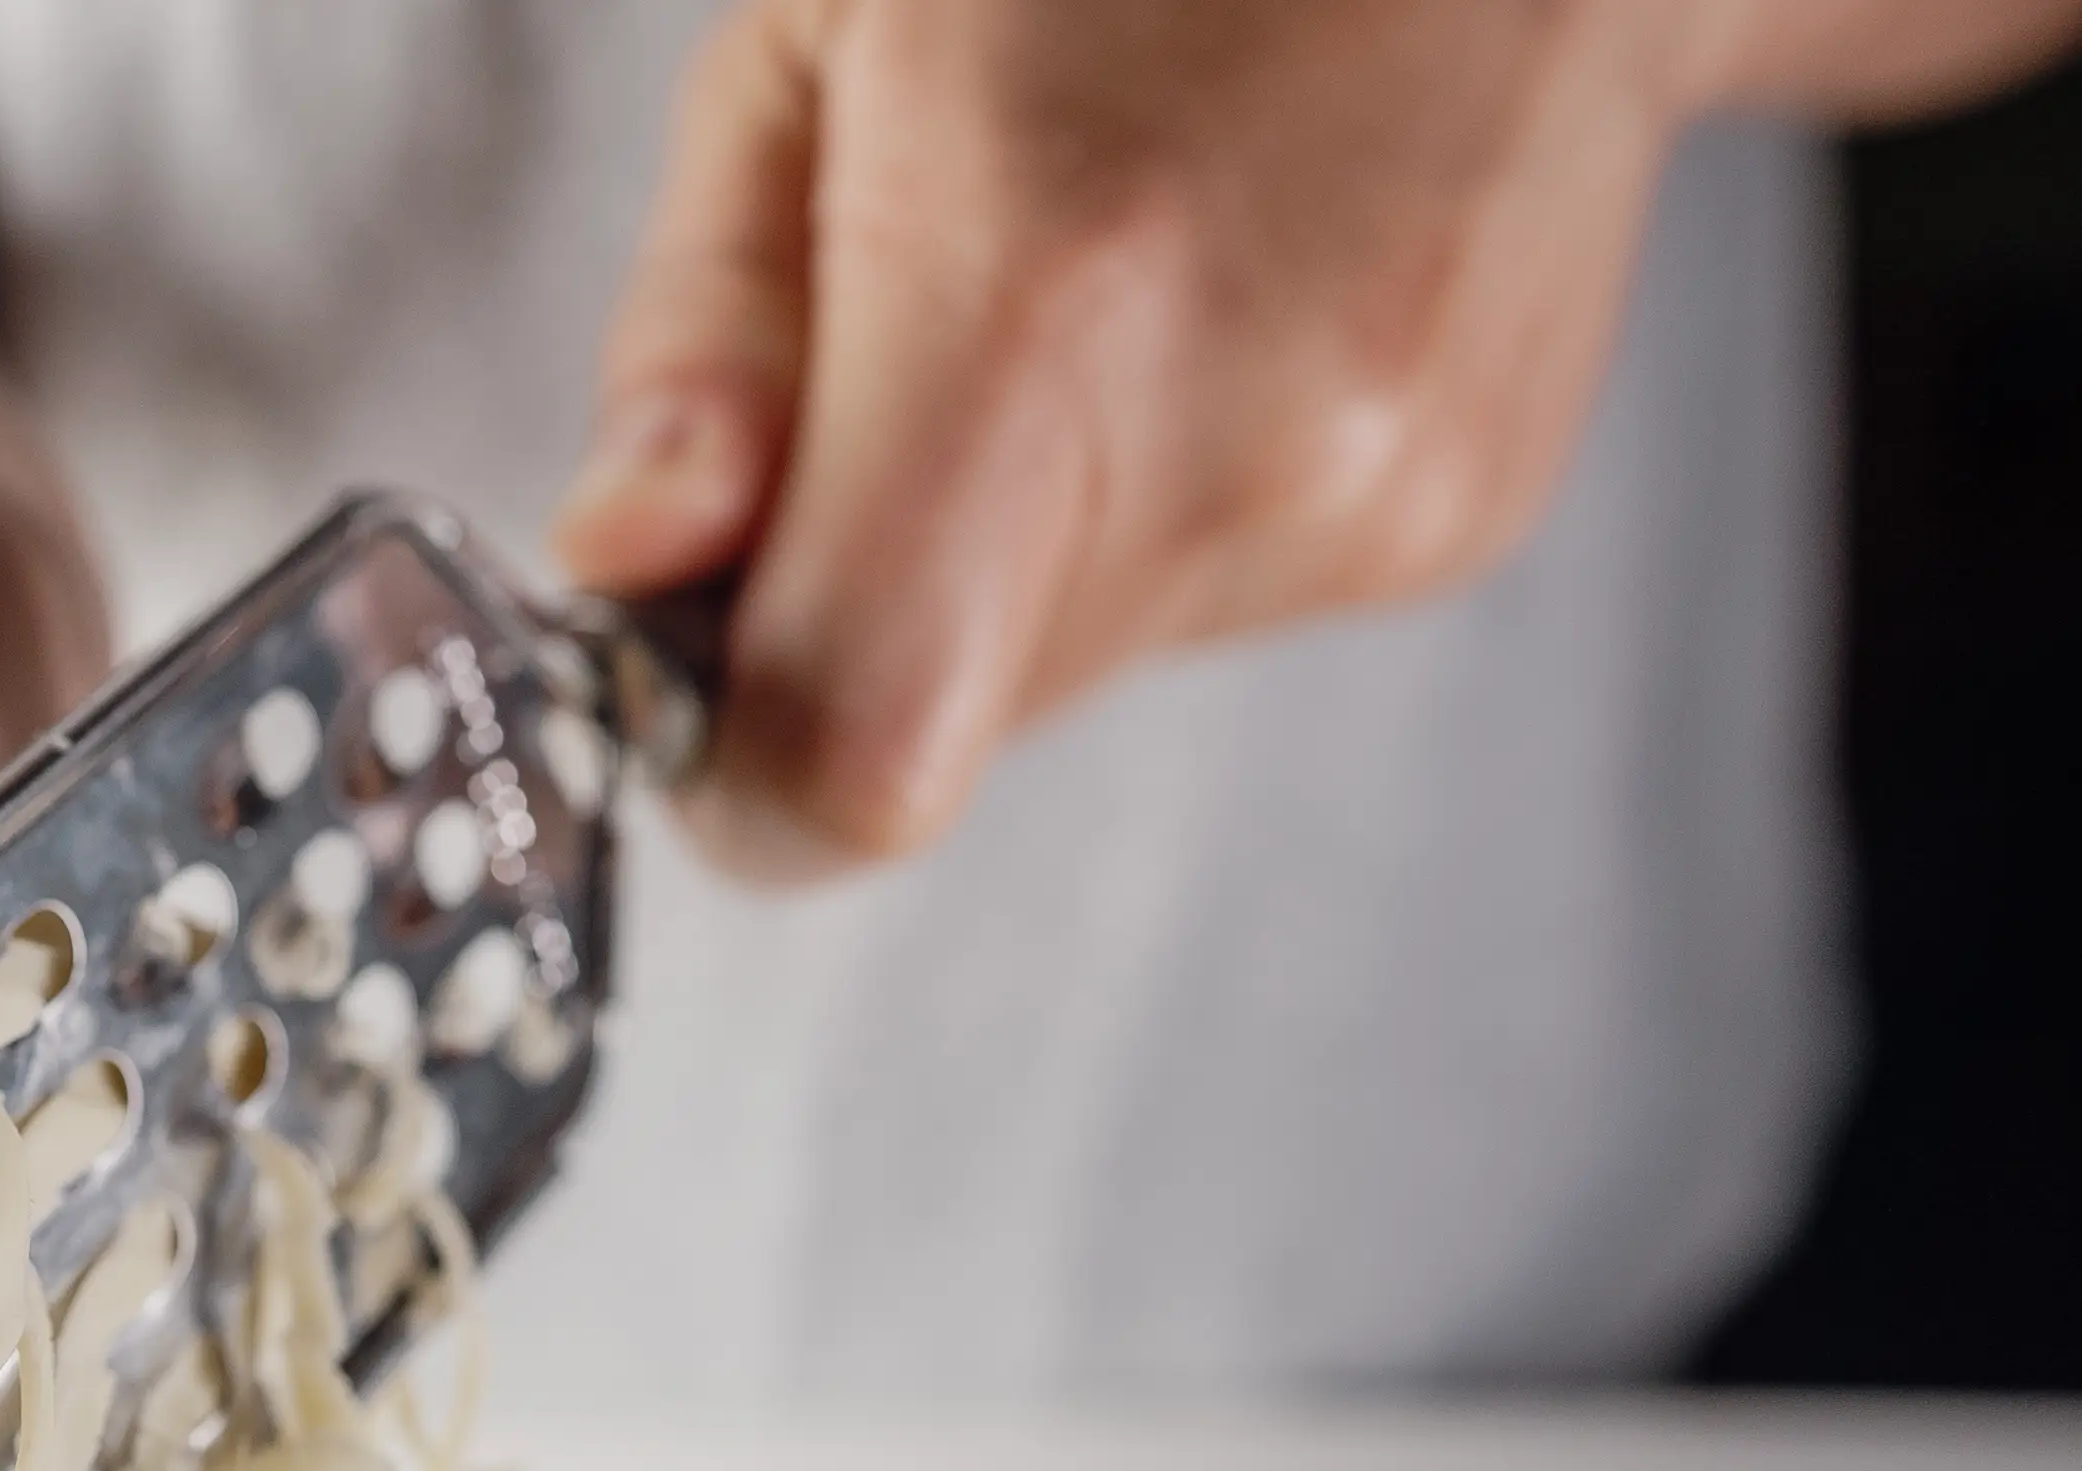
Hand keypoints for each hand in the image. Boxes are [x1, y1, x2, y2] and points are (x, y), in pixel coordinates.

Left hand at [551, 0, 1734, 874]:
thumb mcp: (828, 38)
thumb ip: (705, 335)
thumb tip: (632, 561)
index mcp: (1052, 309)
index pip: (850, 758)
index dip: (732, 776)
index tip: (681, 674)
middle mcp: (1251, 443)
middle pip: (942, 728)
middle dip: (858, 609)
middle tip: (879, 384)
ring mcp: (1383, 495)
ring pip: (1065, 666)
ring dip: (1011, 539)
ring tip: (1080, 291)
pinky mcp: (1459, 513)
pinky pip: (1203, 595)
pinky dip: (1150, 494)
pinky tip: (1201, 303)